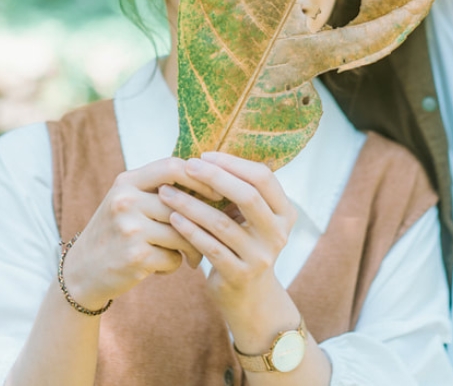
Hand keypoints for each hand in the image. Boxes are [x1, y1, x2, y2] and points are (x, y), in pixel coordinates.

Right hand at [63, 158, 219, 309]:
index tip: (217, 192)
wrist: (82, 271)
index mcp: (126, 182)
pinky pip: (173, 259)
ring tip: (189, 255)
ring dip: (191, 248)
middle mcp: (126, 201)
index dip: (200, 177)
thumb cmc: (115, 232)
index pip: (172, 166)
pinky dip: (174, 265)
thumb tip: (211, 180)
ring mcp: (130, 229)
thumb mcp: (126, 201)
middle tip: (213, 232)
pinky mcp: (135, 257)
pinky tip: (163, 267)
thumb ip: (157, 189)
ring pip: (183, 234)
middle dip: (202, 222)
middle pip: (182, 205)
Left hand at [159, 152, 300, 348]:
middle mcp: (278, 234)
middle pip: (248, 196)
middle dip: (214, 177)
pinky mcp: (240, 275)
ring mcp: (261, 257)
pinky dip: (190, 230)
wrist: (249, 298)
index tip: (205, 156)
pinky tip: (173, 217)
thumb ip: (239, 192)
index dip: (234, 163)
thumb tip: (206, 154)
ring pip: (223, 223)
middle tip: (186, 166)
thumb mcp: (251, 219)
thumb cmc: (242, 245)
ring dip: (192, 204)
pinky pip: (210, 247)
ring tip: (167, 192)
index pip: (264, 178)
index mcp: (285, 213)